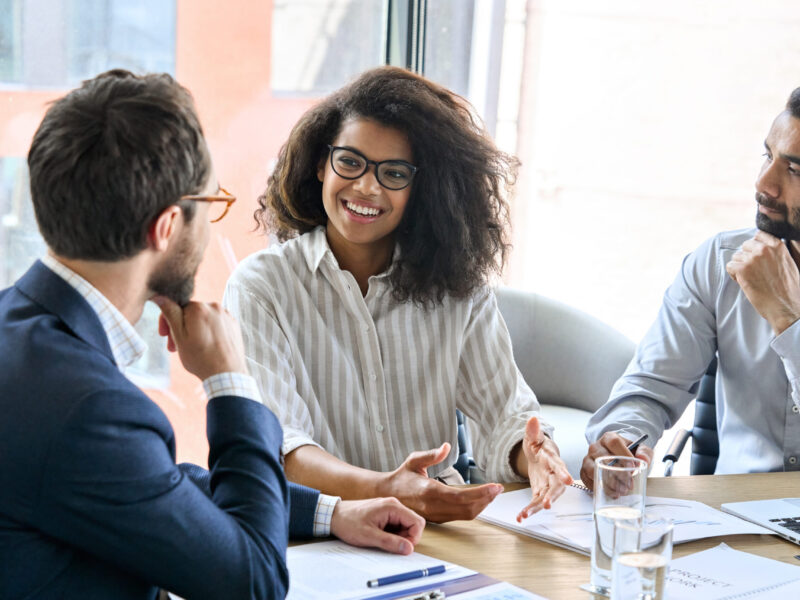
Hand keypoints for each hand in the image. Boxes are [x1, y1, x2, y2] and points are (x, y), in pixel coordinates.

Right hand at [152, 295, 247, 380]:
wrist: (227, 374)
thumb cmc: (201, 358)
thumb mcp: (179, 337)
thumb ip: (170, 313)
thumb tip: (160, 296)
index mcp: (199, 308)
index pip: (176, 306)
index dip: (167, 321)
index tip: (164, 335)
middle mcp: (215, 307)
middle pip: (190, 313)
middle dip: (180, 328)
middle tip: (174, 346)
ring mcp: (226, 315)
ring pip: (202, 319)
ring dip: (193, 330)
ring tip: (190, 348)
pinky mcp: (233, 324)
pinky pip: (215, 324)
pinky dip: (207, 332)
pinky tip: (205, 346)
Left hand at [330, 498, 424, 554]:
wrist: (334, 515)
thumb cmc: (348, 522)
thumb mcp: (369, 536)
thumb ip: (390, 542)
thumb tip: (409, 548)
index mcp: (392, 507)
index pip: (417, 522)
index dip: (414, 538)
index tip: (403, 548)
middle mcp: (393, 505)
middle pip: (413, 524)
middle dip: (406, 538)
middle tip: (391, 546)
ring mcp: (389, 509)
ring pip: (405, 526)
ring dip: (398, 537)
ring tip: (381, 540)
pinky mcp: (385, 514)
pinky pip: (396, 526)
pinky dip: (392, 534)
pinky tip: (379, 536)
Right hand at [381, 443, 503, 522]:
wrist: (387, 495)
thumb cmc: (402, 476)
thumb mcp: (413, 461)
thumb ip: (430, 455)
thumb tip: (446, 447)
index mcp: (429, 491)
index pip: (460, 496)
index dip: (481, 493)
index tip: (495, 486)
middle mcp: (434, 506)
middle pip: (467, 508)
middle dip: (486, 499)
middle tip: (498, 489)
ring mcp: (436, 514)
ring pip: (465, 515)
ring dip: (482, 505)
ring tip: (492, 493)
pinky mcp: (438, 518)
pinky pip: (460, 516)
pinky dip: (474, 508)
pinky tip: (480, 499)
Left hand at [516, 417, 572, 520]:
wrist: (540, 456)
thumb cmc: (540, 446)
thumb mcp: (534, 437)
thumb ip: (533, 431)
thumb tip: (532, 419)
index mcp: (553, 460)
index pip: (560, 466)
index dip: (564, 473)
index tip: (567, 480)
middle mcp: (554, 475)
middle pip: (556, 487)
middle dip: (552, 496)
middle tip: (547, 504)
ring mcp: (548, 485)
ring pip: (545, 498)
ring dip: (536, 507)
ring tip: (525, 515)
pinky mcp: (541, 492)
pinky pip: (536, 503)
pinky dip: (529, 510)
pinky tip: (520, 517)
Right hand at [580, 432, 652, 491]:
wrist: (616, 456)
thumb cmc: (627, 453)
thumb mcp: (639, 449)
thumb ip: (645, 452)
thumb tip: (643, 459)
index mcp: (609, 438)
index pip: (614, 443)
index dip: (624, 454)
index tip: (633, 467)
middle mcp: (595, 447)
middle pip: (603, 458)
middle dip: (618, 474)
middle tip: (629, 484)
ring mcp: (588, 458)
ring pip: (593, 470)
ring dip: (608, 483)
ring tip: (621, 491)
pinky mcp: (584, 470)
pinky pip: (588, 479)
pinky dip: (599, 488)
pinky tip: (612, 492)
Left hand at [725, 230, 799, 334]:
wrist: (786, 307)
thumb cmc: (788, 288)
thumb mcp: (787, 263)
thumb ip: (775, 252)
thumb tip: (762, 245)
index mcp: (778, 245)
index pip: (759, 235)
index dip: (755, 246)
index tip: (758, 257)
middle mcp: (764, 249)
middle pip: (745, 245)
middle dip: (747, 257)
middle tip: (754, 271)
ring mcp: (752, 258)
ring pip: (736, 256)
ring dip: (740, 267)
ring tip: (752, 278)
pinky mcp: (742, 269)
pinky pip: (730, 266)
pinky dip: (734, 275)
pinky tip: (745, 282)